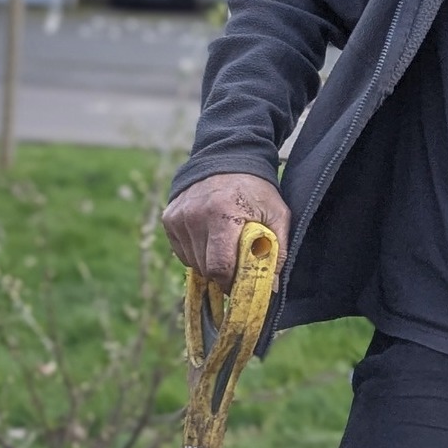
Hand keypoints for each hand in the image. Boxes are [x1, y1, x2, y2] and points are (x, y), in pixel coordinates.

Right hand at [161, 173, 289, 291]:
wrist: (227, 160)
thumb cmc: (256, 190)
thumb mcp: (277, 214)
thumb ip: (278, 250)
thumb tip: (274, 287)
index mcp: (223, 213)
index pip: (220, 265)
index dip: (233, 281)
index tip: (245, 284)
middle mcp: (195, 216)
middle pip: (206, 268)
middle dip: (224, 275)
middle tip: (239, 267)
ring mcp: (179, 217)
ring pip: (193, 262)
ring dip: (210, 264)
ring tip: (226, 246)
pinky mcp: (169, 219)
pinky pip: (182, 252)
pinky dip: (197, 253)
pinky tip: (211, 238)